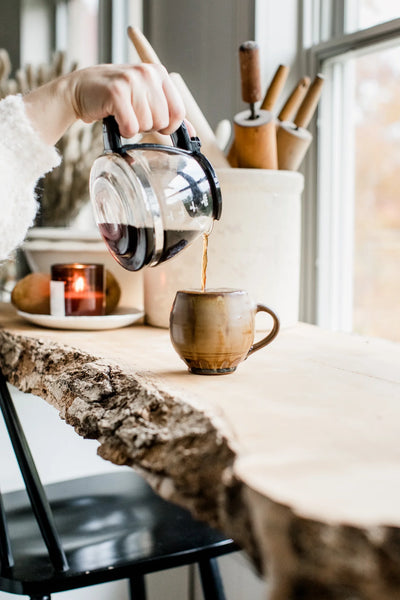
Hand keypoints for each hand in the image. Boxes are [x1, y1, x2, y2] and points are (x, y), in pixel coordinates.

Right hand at [23, 63, 188, 144]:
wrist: (80, 89)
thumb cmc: (115, 97)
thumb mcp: (146, 99)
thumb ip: (170, 114)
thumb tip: (193, 134)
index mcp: (159, 72)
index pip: (179, 111)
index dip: (168, 126)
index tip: (155, 123)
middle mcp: (148, 73)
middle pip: (163, 121)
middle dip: (148, 126)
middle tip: (132, 114)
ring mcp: (132, 80)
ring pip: (146, 125)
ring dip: (133, 128)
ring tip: (123, 114)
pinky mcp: (116, 92)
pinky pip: (131, 127)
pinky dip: (123, 130)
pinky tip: (115, 119)